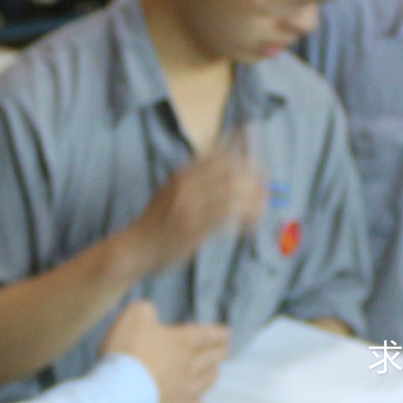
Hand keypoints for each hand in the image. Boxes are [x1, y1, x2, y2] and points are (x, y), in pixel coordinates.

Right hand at [101, 300, 230, 402]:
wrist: (119, 393)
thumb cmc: (127, 351)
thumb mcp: (134, 317)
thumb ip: (146, 312)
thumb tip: (151, 314)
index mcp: (182, 342)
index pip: (207, 335)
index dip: (218, 333)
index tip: (227, 334)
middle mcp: (190, 367)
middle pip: (213, 359)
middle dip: (220, 353)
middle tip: (225, 351)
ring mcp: (185, 392)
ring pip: (207, 383)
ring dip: (212, 376)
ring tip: (215, 373)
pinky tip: (197, 402)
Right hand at [123, 143, 267, 273]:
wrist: (134, 248)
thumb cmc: (157, 223)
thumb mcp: (171, 192)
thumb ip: (194, 179)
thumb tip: (228, 171)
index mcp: (182, 175)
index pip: (217, 154)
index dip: (242, 155)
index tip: (260, 163)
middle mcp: (185, 186)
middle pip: (230, 172)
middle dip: (254, 179)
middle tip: (268, 189)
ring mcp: (188, 207)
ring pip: (232, 193)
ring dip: (253, 200)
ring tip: (263, 208)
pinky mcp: (193, 229)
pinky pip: (227, 218)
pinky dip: (244, 219)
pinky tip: (252, 225)